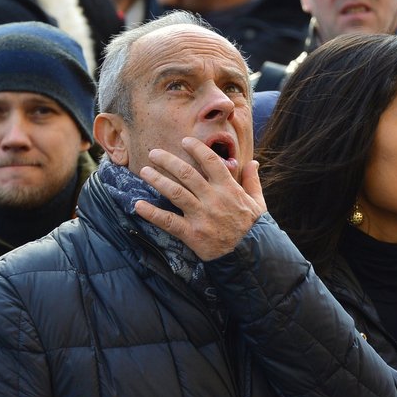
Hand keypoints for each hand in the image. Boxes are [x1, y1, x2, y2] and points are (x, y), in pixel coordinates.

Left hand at [134, 137, 265, 260]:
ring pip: (176, 193)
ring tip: (144, 171)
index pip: (211, 162)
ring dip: (158, 180)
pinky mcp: (192, 234)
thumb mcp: (257, 203)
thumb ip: (252, 181)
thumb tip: (254, 162)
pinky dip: (152, 213)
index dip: (197, 149)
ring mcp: (201, 216)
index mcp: (228, 189)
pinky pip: (168, 222)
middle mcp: (213, 199)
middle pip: (187, 174)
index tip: (184, 141)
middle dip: (168, 161)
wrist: (250, 256)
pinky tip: (138, 205)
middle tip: (153, 153)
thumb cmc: (251, 228)